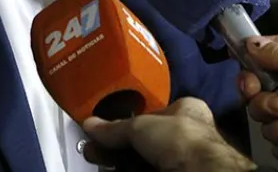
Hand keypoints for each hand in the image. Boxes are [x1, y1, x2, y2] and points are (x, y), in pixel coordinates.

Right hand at [82, 97, 255, 171]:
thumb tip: (90, 125)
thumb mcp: (141, 126)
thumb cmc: (179, 139)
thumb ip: (115, 128)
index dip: (127, 118)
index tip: (105, 125)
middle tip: (94, 147)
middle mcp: (184, 135)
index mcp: (187, 112)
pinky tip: (110, 171)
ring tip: (95, 158)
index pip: (151, 112)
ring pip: (142, 159)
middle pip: (143, 139)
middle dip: (116, 144)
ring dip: (117, 160)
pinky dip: (126, 171)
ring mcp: (179, 160)